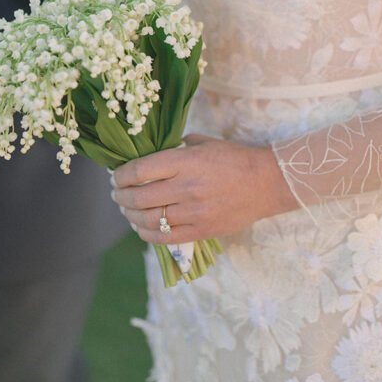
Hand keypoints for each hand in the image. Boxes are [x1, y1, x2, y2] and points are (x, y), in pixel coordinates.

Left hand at [110, 135, 297, 242]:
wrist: (266, 183)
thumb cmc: (233, 158)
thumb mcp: (203, 143)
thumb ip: (175, 148)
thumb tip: (147, 156)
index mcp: (186, 161)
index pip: (140, 170)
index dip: (121, 175)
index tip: (116, 176)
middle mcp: (187, 187)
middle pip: (139, 197)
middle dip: (121, 196)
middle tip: (117, 194)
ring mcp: (194, 212)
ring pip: (148, 220)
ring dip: (130, 215)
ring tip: (126, 210)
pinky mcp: (201, 231)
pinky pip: (164, 238)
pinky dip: (146, 234)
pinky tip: (141, 227)